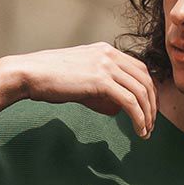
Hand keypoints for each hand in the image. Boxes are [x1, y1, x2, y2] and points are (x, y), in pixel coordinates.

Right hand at [3, 45, 157, 137]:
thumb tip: (116, 108)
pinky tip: (139, 131)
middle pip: (145, 79)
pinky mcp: (101, 81)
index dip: (149, 91)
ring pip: (141, 91)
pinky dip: (138, 118)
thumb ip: (101, 91)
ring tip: (146, 132)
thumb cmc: (51, 80)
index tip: (148, 110)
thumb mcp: (81, 81)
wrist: (31, 74)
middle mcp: (110, 54)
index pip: (140, 69)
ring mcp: (106, 66)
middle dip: (152, 104)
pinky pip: (129, 102)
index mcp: (106, 51)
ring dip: (147, 115)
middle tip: (151, 125)